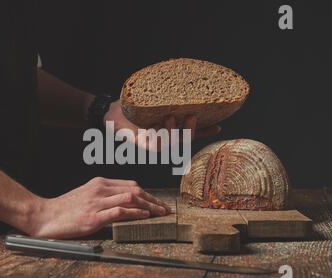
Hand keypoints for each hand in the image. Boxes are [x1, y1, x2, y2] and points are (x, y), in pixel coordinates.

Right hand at [30, 177, 170, 238]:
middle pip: (135, 190)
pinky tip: (144, 216)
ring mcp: (97, 203)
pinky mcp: (93, 217)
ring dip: (150, 206)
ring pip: (131, 199)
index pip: (131, 185)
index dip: (148, 194)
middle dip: (154, 199)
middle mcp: (100, 189)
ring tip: (161, 213)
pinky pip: (119, 211)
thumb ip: (104, 196)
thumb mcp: (86, 195)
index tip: (158, 202)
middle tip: (165, 209)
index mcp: (99, 183)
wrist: (42, 215)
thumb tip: (124, 202)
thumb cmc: (64, 208)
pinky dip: (135, 213)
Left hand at [104, 101, 221, 150]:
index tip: (219, 127)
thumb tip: (184, 77)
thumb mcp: (153, 98)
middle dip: (190, 129)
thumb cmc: (133, 105)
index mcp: (170, 128)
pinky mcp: (140, 145)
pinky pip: (153, 146)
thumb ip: (167, 95)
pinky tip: (154, 127)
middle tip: (190, 115)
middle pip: (184, 139)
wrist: (111, 111)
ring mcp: (153, 143)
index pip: (192, 131)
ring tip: (169, 117)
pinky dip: (156, 137)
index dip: (205, 131)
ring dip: (171, 132)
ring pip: (169, 144)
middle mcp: (164, 137)